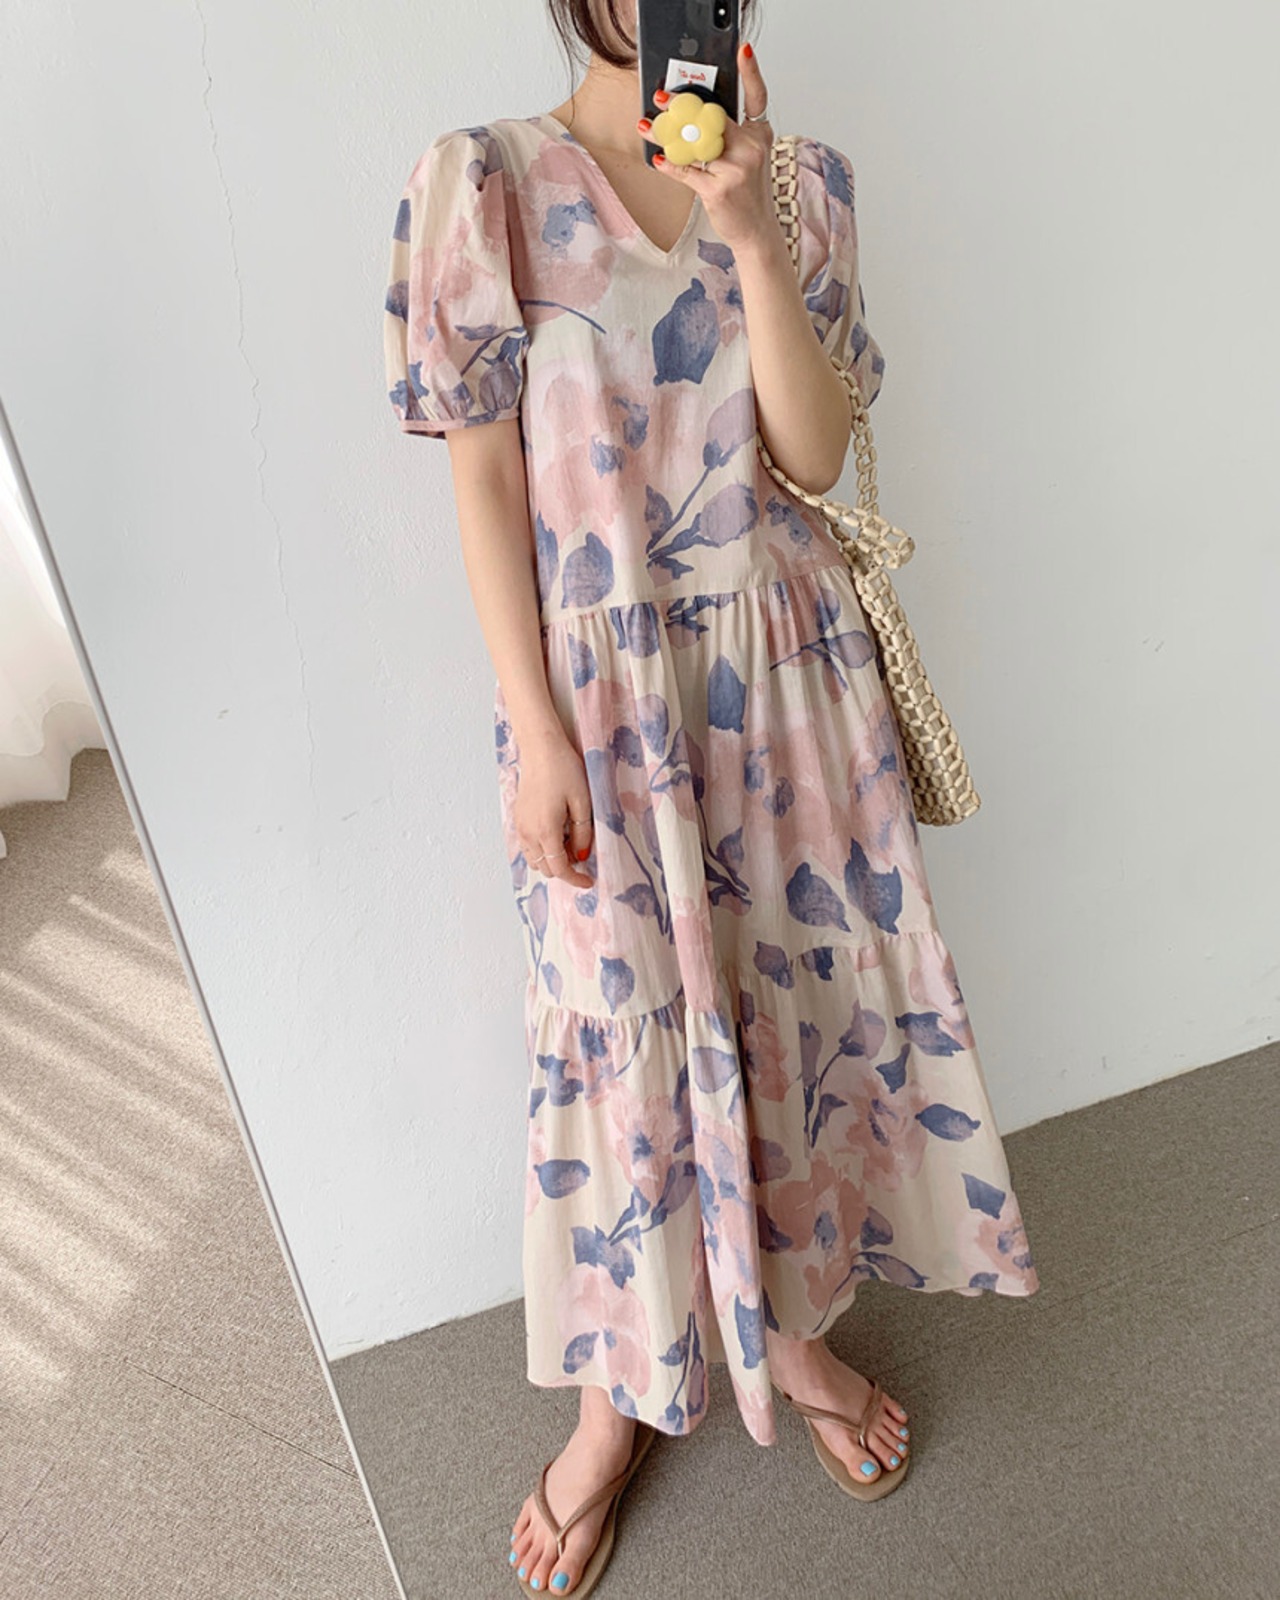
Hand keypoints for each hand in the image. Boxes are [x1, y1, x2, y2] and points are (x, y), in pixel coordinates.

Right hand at [512, 725, 594, 888]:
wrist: (540, 748)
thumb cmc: (564, 770)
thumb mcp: (582, 802)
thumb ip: (582, 833)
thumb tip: (581, 855)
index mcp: (546, 831)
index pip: (559, 869)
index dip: (575, 879)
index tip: (589, 882)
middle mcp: (528, 833)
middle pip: (545, 868)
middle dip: (564, 868)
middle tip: (582, 851)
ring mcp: (520, 826)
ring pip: (534, 859)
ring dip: (551, 859)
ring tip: (569, 840)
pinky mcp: (518, 818)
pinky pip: (528, 846)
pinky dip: (541, 849)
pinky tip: (556, 832)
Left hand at [639, 43, 776, 254]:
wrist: (757, 232)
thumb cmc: (747, 194)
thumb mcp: (746, 159)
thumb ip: (726, 138)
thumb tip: (690, 119)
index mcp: (759, 136)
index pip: (757, 97)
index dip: (751, 73)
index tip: (742, 51)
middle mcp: (751, 148)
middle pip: (712, 117)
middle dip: (683, 105)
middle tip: (661, 97)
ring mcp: (736, 169)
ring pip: (694, 144)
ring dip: (666, 136)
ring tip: (647, 127)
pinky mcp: (719, 190)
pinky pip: (687, 171)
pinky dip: (669, 165)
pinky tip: (658, 159)